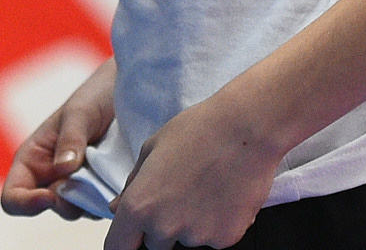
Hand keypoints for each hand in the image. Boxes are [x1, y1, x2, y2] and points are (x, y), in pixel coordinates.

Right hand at [3, 58, 116, 218]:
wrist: (126, 93)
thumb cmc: (95, 96)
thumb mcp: (81, 112)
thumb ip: (71, 138)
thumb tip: (64, 169)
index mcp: (34, 160)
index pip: (13, 197)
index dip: (25, 203)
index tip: (50, 196)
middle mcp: (51, 177)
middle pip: (50, 208)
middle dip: (67, 201)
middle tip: (89, 181)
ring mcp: (77, 186)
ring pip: (77, 210)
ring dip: (90, 199)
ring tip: (106, 171)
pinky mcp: (100, 189)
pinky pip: (99, 206)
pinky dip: (108, 199)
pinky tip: (118, 177)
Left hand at [105, 91, 283, 249]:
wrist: (248, 128)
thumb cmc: (200, 130)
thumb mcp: (153, 148)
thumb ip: (132, 185)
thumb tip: (117, 208)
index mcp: (140, 206)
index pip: (118, 246)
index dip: (124, 241)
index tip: (131, 236)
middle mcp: (165, 227)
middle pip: (155, 244)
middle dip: (163, 225)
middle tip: (181, 192)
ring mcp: (197, 236)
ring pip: (187, 238)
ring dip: (192, 222)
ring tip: (207, 186)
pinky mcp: (225, 239)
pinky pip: (214, 237)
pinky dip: (218, 222)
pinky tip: (225, 193)